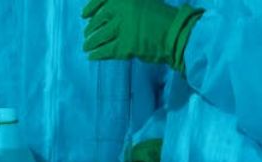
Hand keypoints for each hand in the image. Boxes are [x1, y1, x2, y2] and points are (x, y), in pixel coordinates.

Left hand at [82, 0, 202, 70]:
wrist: (178, 33)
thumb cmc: (164, 18)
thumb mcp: (144, 1)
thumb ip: (127, 6)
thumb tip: (108, 13)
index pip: (101, 0)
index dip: (90, 7)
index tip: (83, 15)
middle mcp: (122, 10)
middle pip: (99, 19)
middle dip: (91, 28)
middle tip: (86, 34)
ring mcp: (123, 28)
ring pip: (100, 36)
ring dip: (91, 42)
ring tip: (86, 47)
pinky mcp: (126, 45)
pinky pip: (106, 50)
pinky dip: (97, 54)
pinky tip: (92, 57)